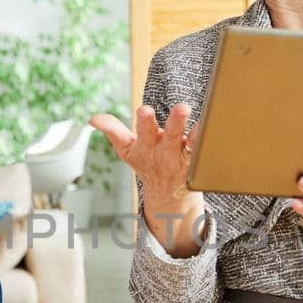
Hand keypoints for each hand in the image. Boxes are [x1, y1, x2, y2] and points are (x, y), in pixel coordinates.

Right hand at [91, 104, 206, 258]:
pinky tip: (210, 127)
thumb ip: (112, 130)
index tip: (144, 110)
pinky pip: (201, 150)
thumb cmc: (147, 163)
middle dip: (174, 122)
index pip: (141, 133)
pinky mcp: (195, 161)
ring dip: (194, 130)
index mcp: (145, 147)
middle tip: (182, 107)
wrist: (167, 194)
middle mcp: (164, 152)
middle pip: (169, 136)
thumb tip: (92, 119)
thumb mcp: (126, 150)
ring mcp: (181, 157)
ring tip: (202, 118)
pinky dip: (206, 140)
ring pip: (188, 142)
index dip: (143, 122)